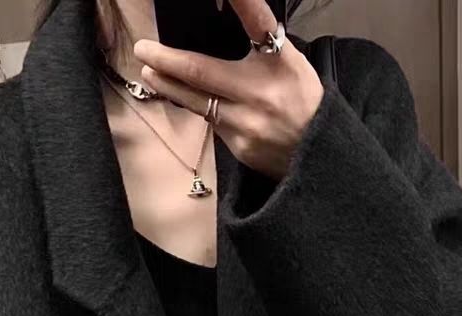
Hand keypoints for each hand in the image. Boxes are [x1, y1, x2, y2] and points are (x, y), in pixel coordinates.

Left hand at [133, 0, 324, 180]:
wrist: (318, 155)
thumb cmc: (302, 100)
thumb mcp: (290, 61)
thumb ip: (261, 39)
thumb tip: (232, 9)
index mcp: (280, 62)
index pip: (257, 23)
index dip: (242, 3)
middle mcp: (261, 92)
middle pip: (202, 72)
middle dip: (167, 60)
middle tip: (143, 50)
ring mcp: (247, 123)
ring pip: (197, 102)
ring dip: (170, 86)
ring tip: (150, 73)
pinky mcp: (239, 147)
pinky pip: (211, 122)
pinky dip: (198, 108)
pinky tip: (188, 99)